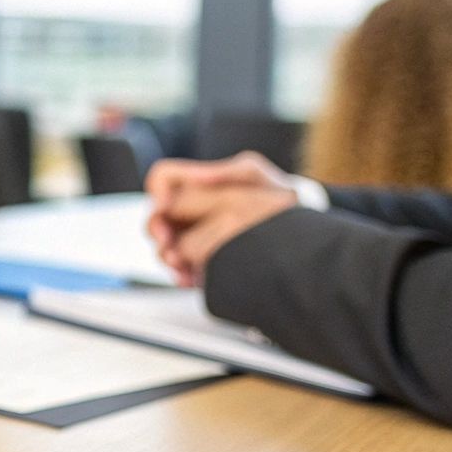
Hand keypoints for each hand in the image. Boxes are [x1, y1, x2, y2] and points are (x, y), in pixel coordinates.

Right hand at [145, 152, 298, 285]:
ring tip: (181, 265)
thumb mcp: (254, 175)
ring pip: (164, 247)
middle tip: (169, 243)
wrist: (295, 226)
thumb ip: (224, 172)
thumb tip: (196, 176)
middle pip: (155, 218)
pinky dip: (182, 275)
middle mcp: (188, 210)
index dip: (157, 191)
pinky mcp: (200, 262)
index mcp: (195, 183)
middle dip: (158, 231)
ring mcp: (191, 237)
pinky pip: (180, 270)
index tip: (165, 206)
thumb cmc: (274, 193)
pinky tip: (190, 279)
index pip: (161, 178)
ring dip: (168, 257)